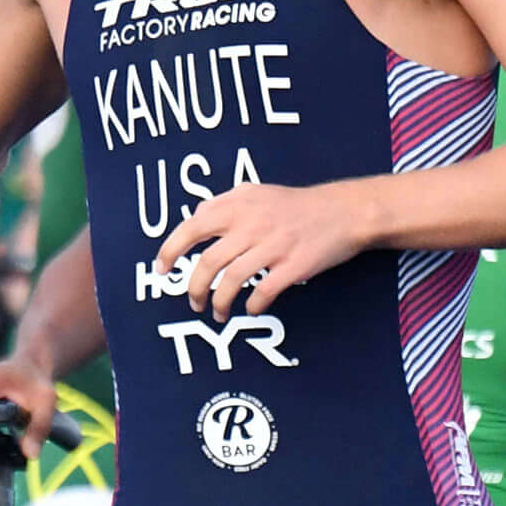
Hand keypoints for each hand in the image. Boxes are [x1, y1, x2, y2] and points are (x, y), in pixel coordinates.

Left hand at [155, 180, 370, 315]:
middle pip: (208, 263)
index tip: (162, 270)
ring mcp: (273, 246)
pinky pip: (264, 292)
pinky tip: (252, 309)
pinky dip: (253, 306)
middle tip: (193, 303)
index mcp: (238, 206)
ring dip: (220, 303)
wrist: (343, 211)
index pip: (192, 227)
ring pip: (232, 281)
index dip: (171, 251)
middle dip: (194, 289)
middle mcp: (252, 225)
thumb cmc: (297, 205)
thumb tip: (196, 217)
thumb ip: (224, 202)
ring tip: (219, 313)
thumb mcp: (256, 191)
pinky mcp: (294, 266)